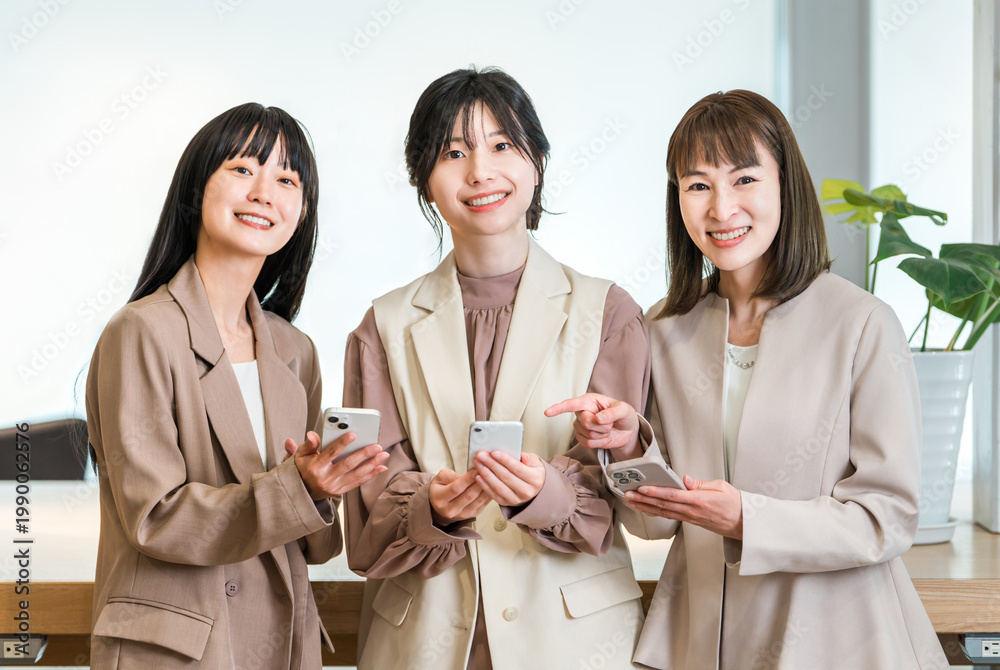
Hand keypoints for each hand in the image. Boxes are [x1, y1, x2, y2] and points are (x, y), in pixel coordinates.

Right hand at [289, 431, 389, 499]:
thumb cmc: (303, 468)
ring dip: (372, 465)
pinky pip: (358, 482)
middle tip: (377, 446)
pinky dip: (371, 475)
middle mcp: (326, 478)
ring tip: (384, 455)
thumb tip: (312, 434)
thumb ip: (308, 444)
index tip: (353, 435)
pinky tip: (382, 467)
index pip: (330, 453)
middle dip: (364, 455)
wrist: (301, 493)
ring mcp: (334, 487)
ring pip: (356, 475)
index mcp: (315, 467)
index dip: (341, 444)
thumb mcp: (300, 455)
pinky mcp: (340, 491)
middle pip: (348, 465)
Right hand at [429, 468, 491, 524]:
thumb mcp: (441, 478)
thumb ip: (453, 475)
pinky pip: (483, 504)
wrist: (440, 505)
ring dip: (486, 488)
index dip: (468, 478)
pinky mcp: (471, 515)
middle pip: (469, 496)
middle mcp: (450, 510)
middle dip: (480, 482)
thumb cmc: (440, 488)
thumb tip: (469, 473)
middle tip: (487, 470)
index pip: (456, 488)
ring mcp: (461, 514)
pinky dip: (488, 494)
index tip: (477, 468)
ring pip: (478, 501)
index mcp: (439, 499)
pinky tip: (491, 486)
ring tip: (491, 477)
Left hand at [473, 451, 545, 505]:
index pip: (518, 468)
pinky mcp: (506, 503)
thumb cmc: (531, 472)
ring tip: (477, 463)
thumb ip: (528, 458)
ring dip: (486, 474)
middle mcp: (526, 491)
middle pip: (506, 477)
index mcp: (535, 479)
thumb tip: (522, 456)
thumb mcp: (535, 462)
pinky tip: (478, 476)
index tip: (494, 452)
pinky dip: (484, 485)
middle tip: (481, 455)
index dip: (505, 460)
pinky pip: (493, 495)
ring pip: (498, 487)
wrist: (533, 489)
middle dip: (492, 464)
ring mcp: (516, 499)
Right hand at [545, 393, 641, 459]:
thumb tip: (598, 418)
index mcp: (590, 401)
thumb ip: (613, 412)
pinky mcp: (584, 438)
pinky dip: (600, 442)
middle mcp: (583, 412)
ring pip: (587, 434)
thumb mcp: (624, 410)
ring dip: (602, 434)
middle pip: (585, 422)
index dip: (559, 408)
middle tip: (610, 423)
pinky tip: (604, 437)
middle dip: (602, 426)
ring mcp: (582, 426)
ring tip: (608, 429)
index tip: (548, 412)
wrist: (627, 431)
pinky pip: (588, 443)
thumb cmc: (624, 415)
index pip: (572, 404)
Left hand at [625, 475, 743, 539]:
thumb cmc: (736, 505)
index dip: (656, 492)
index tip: (643, 489)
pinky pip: (670, 516)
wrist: (745, 525)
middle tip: (628, 495)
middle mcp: (692, 511)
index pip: (673, 496)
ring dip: (646, 507)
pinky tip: (647, 509)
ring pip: (664, 512)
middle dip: (644, 500)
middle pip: (663, 505)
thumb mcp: (722, 487)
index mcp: (699, 501)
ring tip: (632, 502)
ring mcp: (691, 518)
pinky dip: (657, 512)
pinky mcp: (691, 521)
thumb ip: (701, 483)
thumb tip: (685, 479)